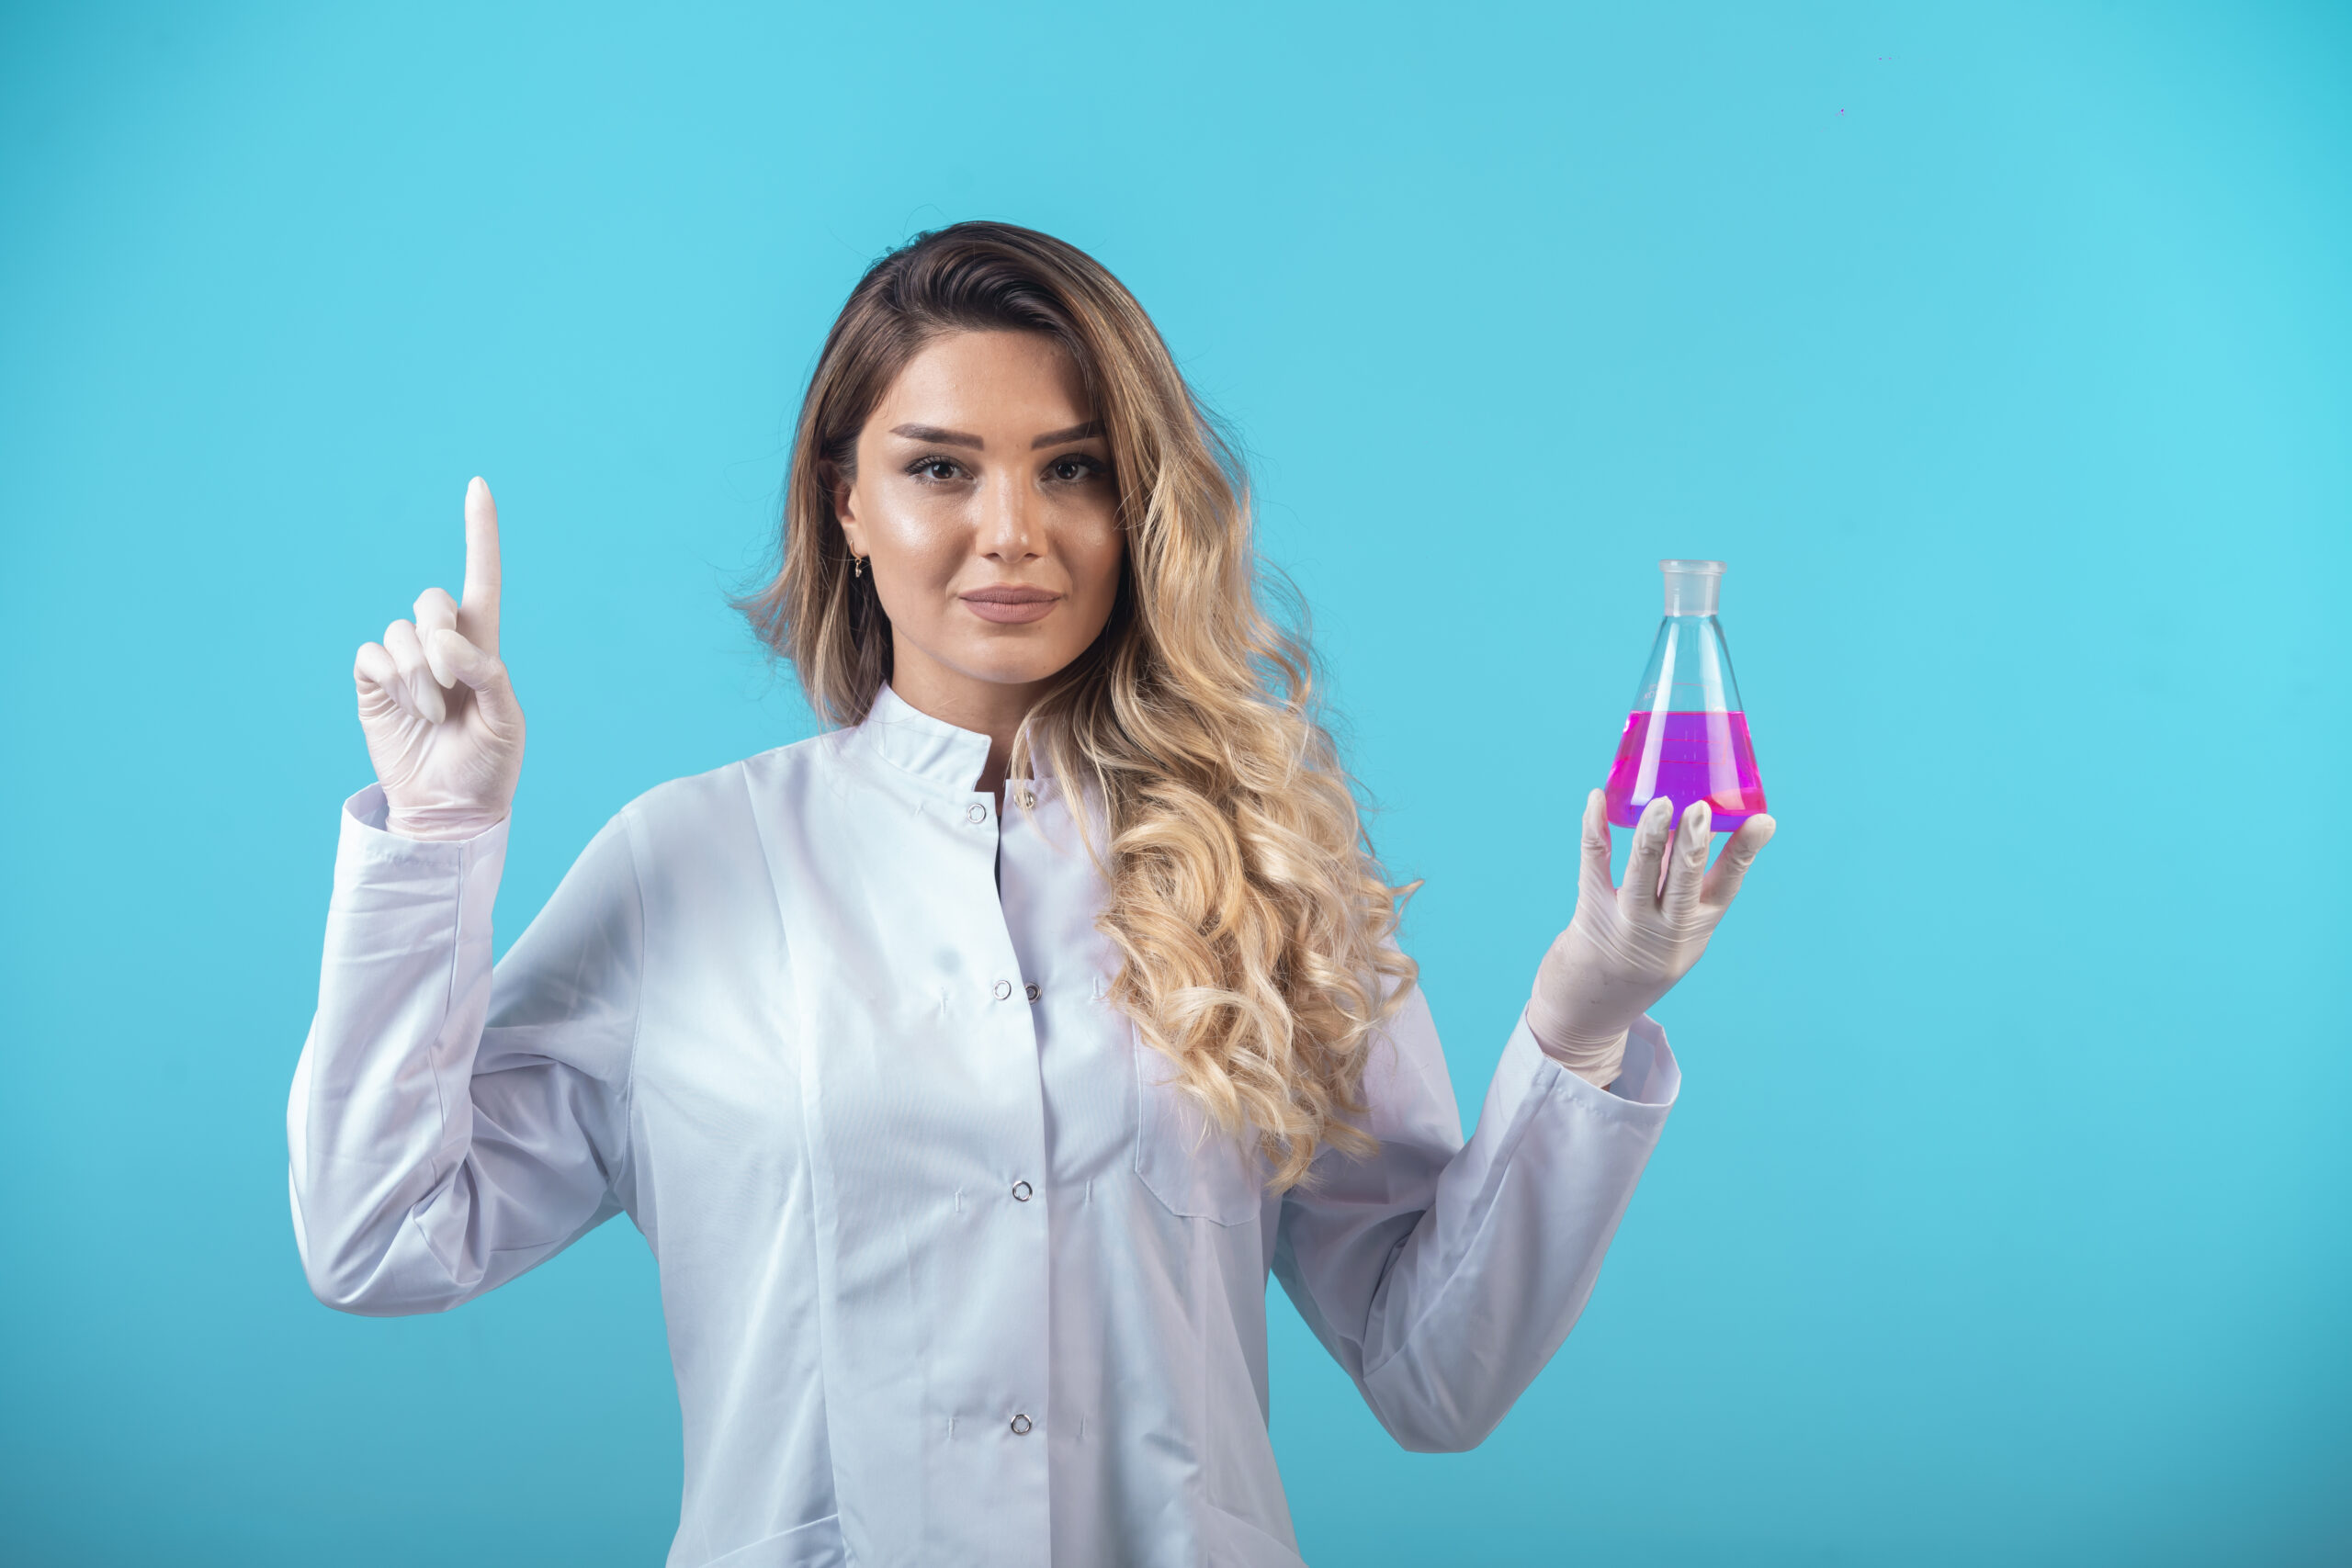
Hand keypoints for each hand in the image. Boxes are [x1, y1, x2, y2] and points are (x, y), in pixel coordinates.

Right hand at [351, 478, 523, 840]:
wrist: (451, 810)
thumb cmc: (488, 766)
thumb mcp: (505, 719)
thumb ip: (485, 672)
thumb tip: (445, 641)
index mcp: (483, 647)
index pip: (482, 579)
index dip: (479, 533)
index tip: (478, 484)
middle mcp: (441, 646)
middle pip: (431, 600)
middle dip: (440, 637)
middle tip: (452, 686)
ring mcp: (404, 663)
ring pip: (401, 632)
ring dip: (419, 675)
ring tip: (433, 715)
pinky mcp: (373, 682)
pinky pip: (372, 654)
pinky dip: (392, 680)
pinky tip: (406, 709)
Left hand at [1526, 791, 1774, 1086]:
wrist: (1590, 1010)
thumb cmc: (1640, 955)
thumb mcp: (1676, 931)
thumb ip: (1683, 883)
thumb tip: (1691, 822)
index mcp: (1696, 930)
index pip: (1727, 887)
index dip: (1745, 852)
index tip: (1763, 821)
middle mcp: (1665, 930)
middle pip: (1684, 882)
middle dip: (1693, 844)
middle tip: (1701, 809)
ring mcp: (1627, 924)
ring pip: (1641, 874)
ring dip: (1651, 836)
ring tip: (1660, 803)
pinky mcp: (1591, 914)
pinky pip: (1594, 866)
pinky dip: (1595, 829)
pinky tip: (1596, 800)